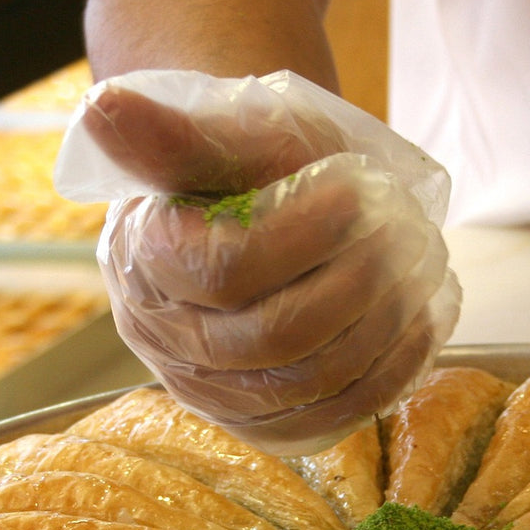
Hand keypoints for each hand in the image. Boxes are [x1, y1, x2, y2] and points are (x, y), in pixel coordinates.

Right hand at [79, 75, 459, 453]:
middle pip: (276, 340)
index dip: (305, 237)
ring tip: (425, 264)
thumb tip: (103, 108)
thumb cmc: (246, 162)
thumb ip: (174, 132)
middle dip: (361, 283)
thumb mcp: (221, 132)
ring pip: (312, 384)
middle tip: (410, 231)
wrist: (259, 204)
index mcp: (145, 262)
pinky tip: (423, 319)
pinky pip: (330, 421)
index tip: (358, 193)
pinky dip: (391, 374)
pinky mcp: (261, 422)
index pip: (228, 271)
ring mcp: (212, 391)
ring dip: (387, 325)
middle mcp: (166, 339)